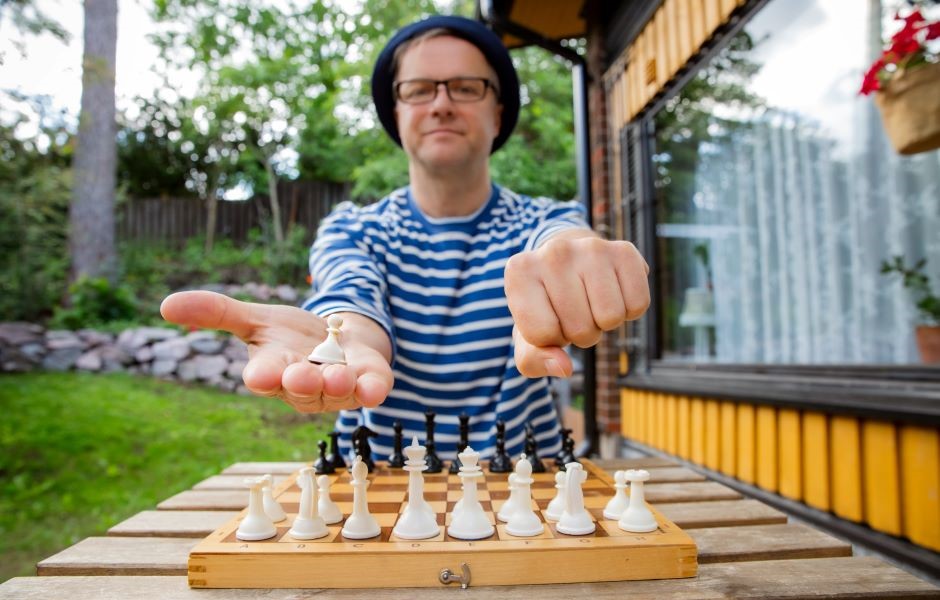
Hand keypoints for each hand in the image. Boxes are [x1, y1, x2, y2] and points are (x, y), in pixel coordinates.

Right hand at [160, 291, 392, 412]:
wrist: (342, 337)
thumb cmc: (294, 335)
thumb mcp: (257, 318)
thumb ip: (217, 312)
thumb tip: (165, 305)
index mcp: (273, 371)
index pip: (264, 379)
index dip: (262, 377)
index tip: (259, 375)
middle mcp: (304, 386)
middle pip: (300, 389)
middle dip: (301, 383)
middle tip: (300, 374)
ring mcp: (338, 389)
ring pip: (335, 393)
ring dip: (336, 385)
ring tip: (337, 375)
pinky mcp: (368, 384)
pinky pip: (371, 391)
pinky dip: (373, 389)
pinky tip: (374, 387)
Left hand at [504, 233, 649, 376]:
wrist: (571, 262)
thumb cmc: (546, 305)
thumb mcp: (528, 336)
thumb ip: (534, 360)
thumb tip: (564, 368)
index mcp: (519, 271)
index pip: (543, 335)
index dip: (550, 338)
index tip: (547, 317)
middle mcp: (553, 252)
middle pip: (580, 329)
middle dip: (580, 332)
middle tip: (574, 309)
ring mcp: (591, 247)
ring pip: (610, 318)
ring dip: (604, 322)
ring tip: (591, 301)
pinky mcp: (624, 250)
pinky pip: (638, 305)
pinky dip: (628, 310)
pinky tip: (612, 292)